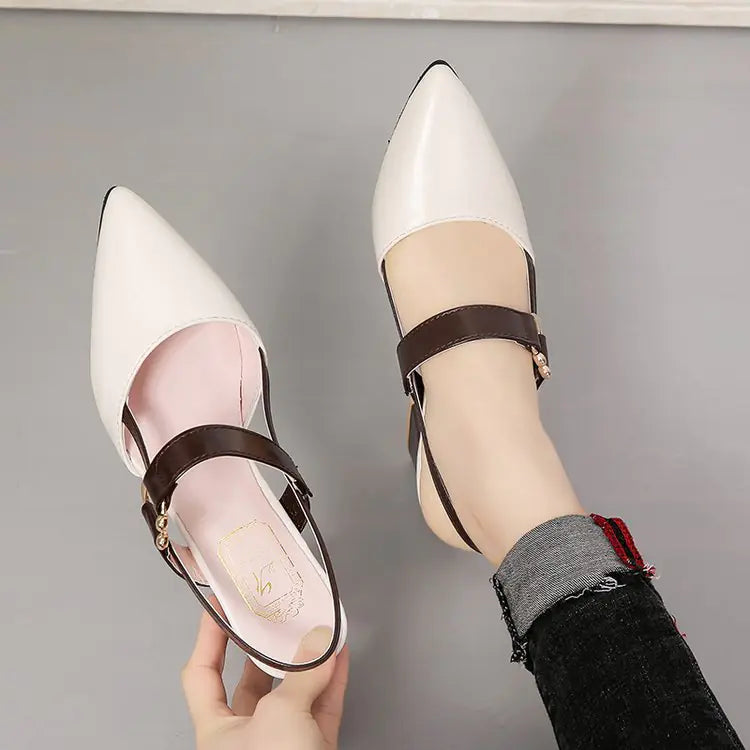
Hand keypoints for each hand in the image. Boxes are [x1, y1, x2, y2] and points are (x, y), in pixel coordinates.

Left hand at [181, 613, 348, 749]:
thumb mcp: (280, 717)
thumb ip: (302, 674)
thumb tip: (321, 639)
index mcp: (217, 731)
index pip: (202, 674)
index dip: (208, 639)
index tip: (219, 609)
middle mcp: (247, 736)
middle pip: (254, 680)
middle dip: (268, 647)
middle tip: (277, 614)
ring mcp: (283, 744)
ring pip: (294, 692)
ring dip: (309, 660)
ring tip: (317, 628)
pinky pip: (323, 707)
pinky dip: (332, 680)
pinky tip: (339, 654)